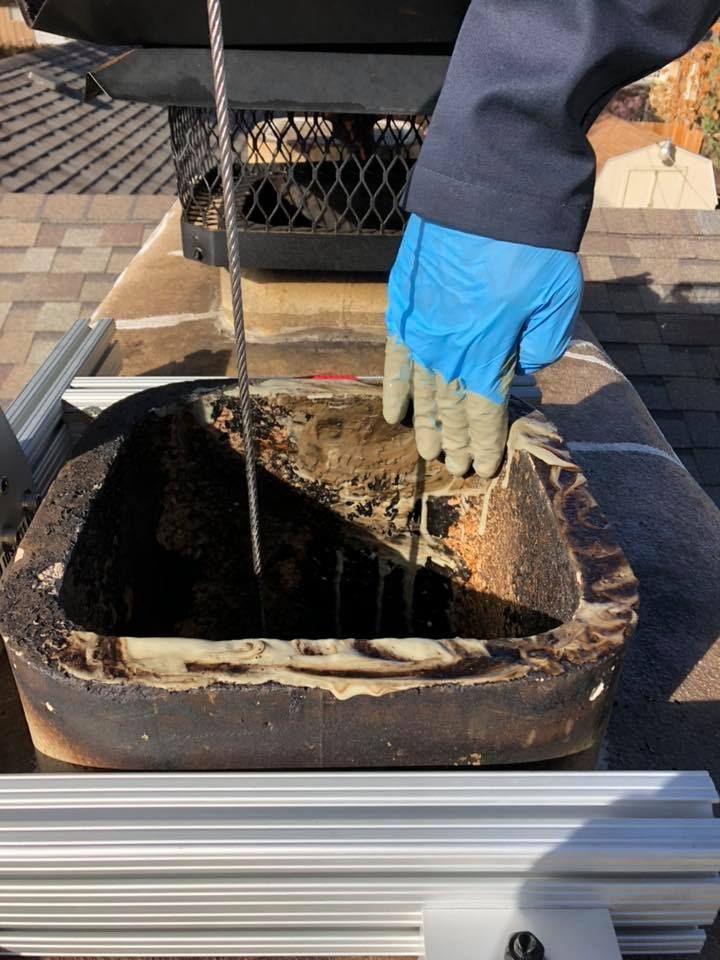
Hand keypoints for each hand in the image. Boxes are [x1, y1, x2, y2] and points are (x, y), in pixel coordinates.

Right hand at [383, 215, 582, 477]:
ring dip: (424, 424)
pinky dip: (395, 388)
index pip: (483, 416)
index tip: (483, 468)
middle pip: (449, 410)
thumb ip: (544, 344)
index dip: (483, 445)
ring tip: (428, 450)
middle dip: (454, 442)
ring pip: (421, 391)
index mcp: (487, 354)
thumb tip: (523, 367)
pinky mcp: (403, 305)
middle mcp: (446, 351)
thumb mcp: (559, 298)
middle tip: (454, 466)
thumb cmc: (533, 244)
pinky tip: (394, 412)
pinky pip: (395, 359)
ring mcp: (420, 329)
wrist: (489, 187)